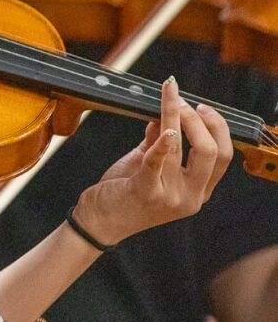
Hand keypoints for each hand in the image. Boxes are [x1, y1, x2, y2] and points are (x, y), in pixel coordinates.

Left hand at [73, 78, 232, 245]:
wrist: (99, 222)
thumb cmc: (124, 193)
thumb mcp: (147, 165)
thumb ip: (158, 143)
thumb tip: (165, 113)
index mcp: (199, 190)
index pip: (223, 155)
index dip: (217, 127)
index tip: (201, 106)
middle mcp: (192, 196)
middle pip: (212, 152)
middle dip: (199, 121)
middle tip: (183, 100)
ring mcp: (172, 197)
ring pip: (182, 149)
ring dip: (175, 117)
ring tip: (169, 99)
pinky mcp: (147, 192)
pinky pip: (157, 162)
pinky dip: (162, 142)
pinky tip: (161, 124)